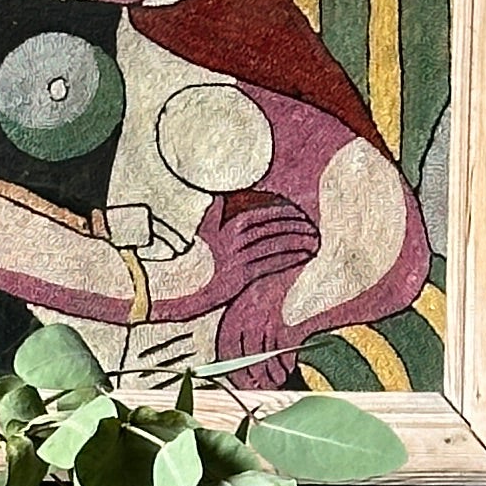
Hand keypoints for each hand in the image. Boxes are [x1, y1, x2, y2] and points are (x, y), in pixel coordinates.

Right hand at [145, 193, 313, 321]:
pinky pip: (271, 262)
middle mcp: (230, 237)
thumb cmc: (188, 259)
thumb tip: (220, 198)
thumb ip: (212, 212)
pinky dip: (290, 256)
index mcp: (222, 222)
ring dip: (297, 238)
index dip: (280, 208)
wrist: (172, 287)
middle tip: (309, 224)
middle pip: (270, 225)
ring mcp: (235, 256)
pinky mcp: (240, 276)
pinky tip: (304, 254)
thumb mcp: (199, 231)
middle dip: (293, 223)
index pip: (258, 210)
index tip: (294, 209)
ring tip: (313, 237)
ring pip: (274, 242)